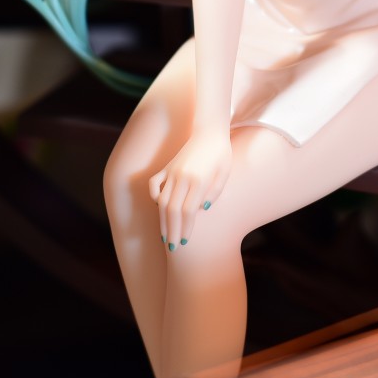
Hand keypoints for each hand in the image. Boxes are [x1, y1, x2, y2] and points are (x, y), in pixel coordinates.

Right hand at [149, 127, 230, 250]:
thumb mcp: (224, 173)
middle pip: (172, 210)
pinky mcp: (167, 166)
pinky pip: (155, 184)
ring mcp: (172, 172)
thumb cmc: (221, 153)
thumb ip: (214, 193)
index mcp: (198, 180)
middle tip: (172, 247)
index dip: (186, 228)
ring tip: (164, 236)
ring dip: (162, 220)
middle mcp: (182, 177)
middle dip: (172, 231)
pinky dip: (153, 196)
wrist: (209, 131)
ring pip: (162, 201)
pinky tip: (157, 207)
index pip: (188, 211)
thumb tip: (202, 210)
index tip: (185, 242)